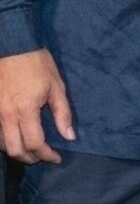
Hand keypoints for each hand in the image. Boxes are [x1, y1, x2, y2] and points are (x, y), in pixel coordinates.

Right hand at [0, 48, 74, 163]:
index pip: (35, 144)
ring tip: (30, 149)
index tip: (56, 157)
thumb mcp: (56, 86)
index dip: (46, 155)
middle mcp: (6, 115)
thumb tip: (69, 136)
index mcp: (25, 110)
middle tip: (43, 156)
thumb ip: (63, 113)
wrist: (12, 45)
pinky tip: (16, 137)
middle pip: (15, 150)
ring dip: (17, 150)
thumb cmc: (36, 63)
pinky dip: (6, 140)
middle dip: (30, 158)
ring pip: (2, 144)